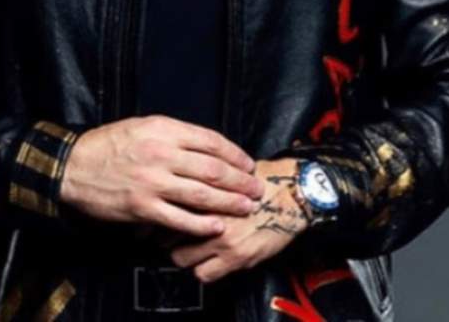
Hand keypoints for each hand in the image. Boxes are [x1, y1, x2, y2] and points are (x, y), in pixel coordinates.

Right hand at [58, 115, 265, 239]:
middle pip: (212, 168)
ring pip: (201, 194)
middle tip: (257, 188)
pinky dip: (201, 224)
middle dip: (240, 180)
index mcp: (163, 129)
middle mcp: (161, 153)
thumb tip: (207, 147)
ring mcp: (153, 182)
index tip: (248, 163)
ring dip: (229, 202)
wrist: (75, 166)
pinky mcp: (143, 208)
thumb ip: (174, 135)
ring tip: (247, 207)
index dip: (234, 154)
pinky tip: (217, 226)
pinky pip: (179, 218)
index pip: (210, 140)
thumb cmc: (110, 144)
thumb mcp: (143, 126)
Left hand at [167, 157, 308, 282]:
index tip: (158, 217)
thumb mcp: (227, 174)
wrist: (290, 195)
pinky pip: (204, 275)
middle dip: (166, 237)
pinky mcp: (236, 257)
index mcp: (205, 189)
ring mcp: (221, 238)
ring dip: (183, 255)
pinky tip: (208, 261)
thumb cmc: (261, 181)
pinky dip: (203, 270)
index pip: (167, 206)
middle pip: (167, 234)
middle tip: (170, 237)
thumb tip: (179, 188)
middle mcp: (209, 214)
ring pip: (181, 258)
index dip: (158, 214)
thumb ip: (202, 183)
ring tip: (188, 250)